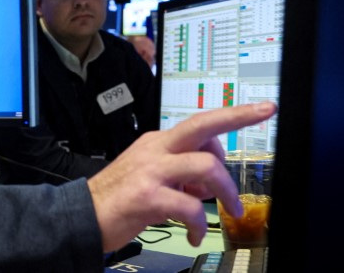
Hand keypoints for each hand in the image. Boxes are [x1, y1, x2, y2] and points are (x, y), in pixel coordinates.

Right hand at [88, 102, 277, 251]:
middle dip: (237, 117)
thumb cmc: (116, 196)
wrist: (80, 214)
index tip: (259, 109)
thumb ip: (178, 172)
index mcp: (157, 143)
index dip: (231, 116)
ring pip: (205, 166)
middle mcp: (155, 150)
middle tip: (263, 113)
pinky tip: (195, 234)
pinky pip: (190, 208)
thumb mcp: (148, 174)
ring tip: (228, 210)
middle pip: (202, 125)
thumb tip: (207, 183)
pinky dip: (200, 224)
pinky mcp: (147, 196)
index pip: (199, 123)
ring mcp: (151, 171)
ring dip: (226, 191)